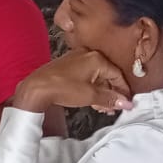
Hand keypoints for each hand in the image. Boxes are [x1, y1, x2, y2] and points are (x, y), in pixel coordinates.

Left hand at [14, 50, 133, 114]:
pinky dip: (89, 87)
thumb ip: (110, 98)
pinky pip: (85, 75)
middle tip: (112, 107)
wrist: (36, 88)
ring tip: (101, 107)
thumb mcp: (90, 96)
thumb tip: (125, 102)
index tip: (125, 101)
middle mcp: (87, 54)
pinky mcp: (67, 65)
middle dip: (110, 93)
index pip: (117, 75)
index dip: (122, 90)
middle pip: (106, 75)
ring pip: (95, 76)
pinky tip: (90, 99)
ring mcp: (76, 58)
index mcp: (97, 58)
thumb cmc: (61, 88)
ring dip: (100, 92)